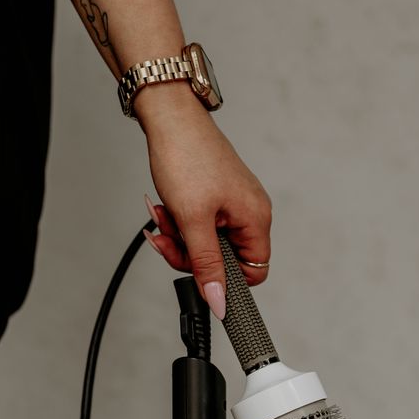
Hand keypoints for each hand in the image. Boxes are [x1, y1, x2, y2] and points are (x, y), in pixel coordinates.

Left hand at [137, 84, 271, 318]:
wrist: (169, 116)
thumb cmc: (186, 156)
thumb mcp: (193, 221)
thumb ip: (207, 266)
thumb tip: (219, 301)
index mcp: (255, 220)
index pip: (253, 272)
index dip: (225, 279)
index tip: (198, 274)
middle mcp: (250, 212)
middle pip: (223, 259)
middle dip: (189, 253)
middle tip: (168, 239)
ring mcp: (232, 203)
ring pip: (206, 242)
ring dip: (179, 236)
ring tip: (162, 215)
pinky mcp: (215, 195)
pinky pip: (199, 223)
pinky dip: (179, 220)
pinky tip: (164, 207)